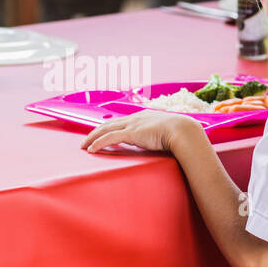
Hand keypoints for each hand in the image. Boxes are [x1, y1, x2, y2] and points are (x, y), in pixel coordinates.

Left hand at [81, 110, 196, 153]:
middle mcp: (135, 118)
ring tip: (84, 145)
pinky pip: (109, 138)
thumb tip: (157, 143)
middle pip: (109, 124)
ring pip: (105, 129)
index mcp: (142, 116)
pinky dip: (98, 143)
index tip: (101, 133)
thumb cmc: (179, 133)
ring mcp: (132, 124)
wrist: (183, 130)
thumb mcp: (165, 132)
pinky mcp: (131, 133)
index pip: (120, 121)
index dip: (109, 127)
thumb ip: (157, 136)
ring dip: (92, 137)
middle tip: (86, 140)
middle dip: (95, 131)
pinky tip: (91, 149)